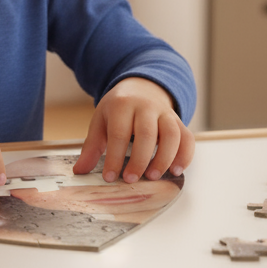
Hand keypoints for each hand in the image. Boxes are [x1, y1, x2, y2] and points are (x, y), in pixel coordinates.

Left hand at [73, 77, 193, 182]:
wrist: (141, 87)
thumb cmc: (118, 109)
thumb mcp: (101, 121)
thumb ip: (92, 147)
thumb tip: (79, 171)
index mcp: (121, 105)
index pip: (119, 133)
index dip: (115, 158)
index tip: (110, 177)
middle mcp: (146, 106)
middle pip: (147, 134)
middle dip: (139, 160)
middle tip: (131, 179)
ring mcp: (165, 113)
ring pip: (171, 135)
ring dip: (164, 158)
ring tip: (153, 177)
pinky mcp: (178, 120)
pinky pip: (187, 137)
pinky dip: (184, 155)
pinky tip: (176, 170)